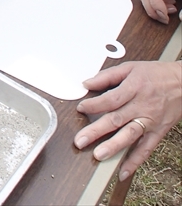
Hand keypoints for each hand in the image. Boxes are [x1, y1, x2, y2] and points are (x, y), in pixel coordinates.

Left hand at [74, 61, 181, 180]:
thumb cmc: (157, 74)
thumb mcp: (130, 68)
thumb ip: (107, 76)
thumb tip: (87, 83)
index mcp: (133, 88)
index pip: (111, 99)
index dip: (94, 105)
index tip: (81, 108)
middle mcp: (141, 106)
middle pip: (116, 119)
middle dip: (96, 131)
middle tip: (80, 141)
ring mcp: (150, 121)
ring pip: (130, 135)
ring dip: (113, 147)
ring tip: (99, 155)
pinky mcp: (158, 132)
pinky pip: (146, 149)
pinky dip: (135, 161)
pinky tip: (123, 171)